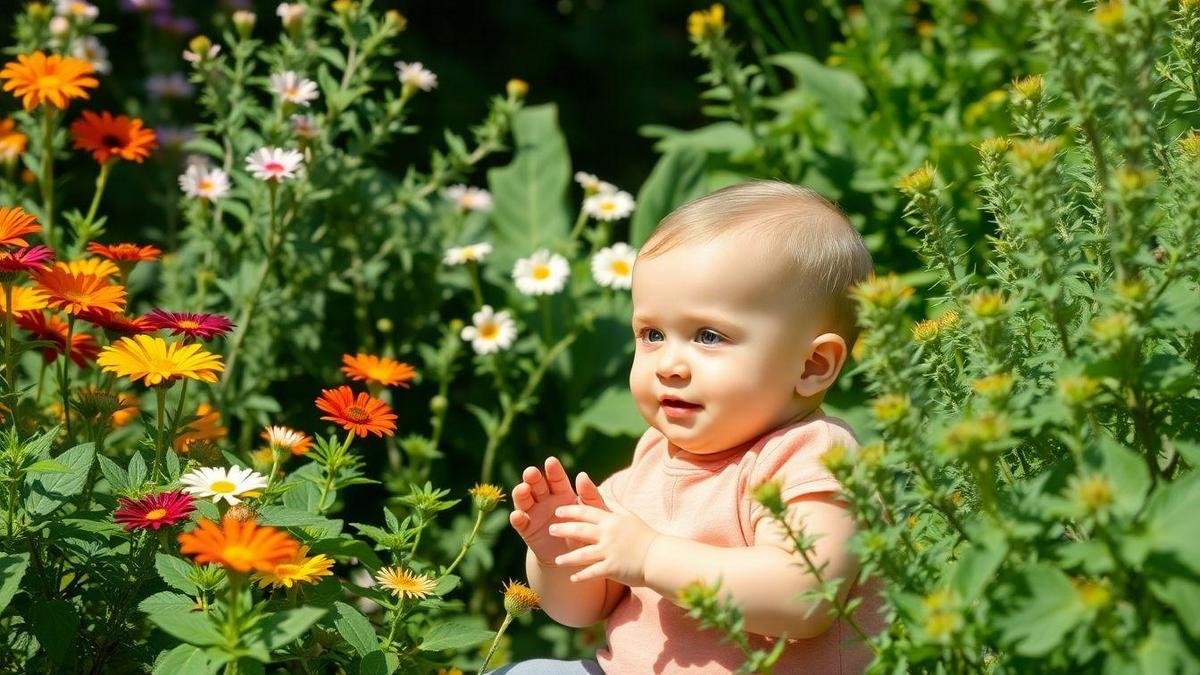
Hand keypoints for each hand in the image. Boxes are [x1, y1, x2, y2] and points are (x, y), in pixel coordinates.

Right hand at [509, 456, 584, 565]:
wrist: (575, 557)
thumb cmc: (587, 531)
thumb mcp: (592, 513)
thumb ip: (589, 496)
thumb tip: (582, 475)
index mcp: (562, 492)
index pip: (556, 478)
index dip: (553, 470)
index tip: (551, 461)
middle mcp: (545, 499)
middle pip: (536, 485)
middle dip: (533, 477)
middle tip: (531, 472)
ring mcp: (534, 513)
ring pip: (524, 500)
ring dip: (521, 493)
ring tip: (522, 488)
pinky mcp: (527, 530)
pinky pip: (520, 523)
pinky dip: (517, 518)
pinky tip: (517, 515)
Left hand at [547, 472, 660, 586]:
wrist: (659, 556)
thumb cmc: (645, 536)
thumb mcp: (629, 517)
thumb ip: (614, 507)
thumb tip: (603, 494)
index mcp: (612, 520)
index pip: (586, 512)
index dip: (570, 511)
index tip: (557, 511)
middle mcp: (608, 534)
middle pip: (580, 530)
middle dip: (563, 530)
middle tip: (550, 530)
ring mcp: (609, 552)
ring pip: (582, 554)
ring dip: (568, 557)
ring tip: (557, 560)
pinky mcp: (612, 568)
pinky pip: (592, 572)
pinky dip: (581, 576)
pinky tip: (572, 579)